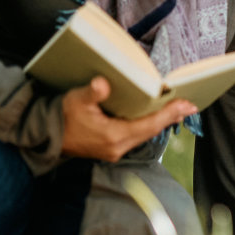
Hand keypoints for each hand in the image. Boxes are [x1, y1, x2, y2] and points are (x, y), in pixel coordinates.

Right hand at [60, 76, 195, 161]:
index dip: (168, 114)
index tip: (186, 105)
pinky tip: (155, 117)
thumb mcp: (75, 100)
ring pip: (145, 134)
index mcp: (113, 136)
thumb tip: (102, 84)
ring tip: (178, 110)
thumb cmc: (61, 116)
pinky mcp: (111, 149)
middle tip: (189, 105)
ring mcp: (115, 150)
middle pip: (151, 131)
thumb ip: (91, 93)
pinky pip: (136, 136)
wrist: (44, 137)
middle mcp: (118, 147)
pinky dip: (148, 126)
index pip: (148, 125)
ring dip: (160, 122)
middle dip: (170, 117)